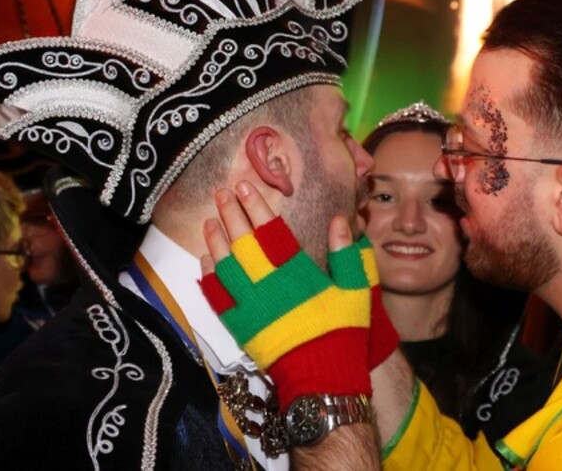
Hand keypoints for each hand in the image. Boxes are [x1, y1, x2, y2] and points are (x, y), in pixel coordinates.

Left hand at [198, 182, 372, 409]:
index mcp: (296, 272)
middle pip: (242, 242)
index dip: (256, 205)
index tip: (244, 185)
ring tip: (209, 220)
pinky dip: (208, 277)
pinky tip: (205, 261)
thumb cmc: (343, 331)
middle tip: (220, 193)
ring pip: (225, 266)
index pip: (270, 229)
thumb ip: (347, 253)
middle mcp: (268, 285)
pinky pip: (217, 297)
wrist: (323, 377)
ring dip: (215, 241)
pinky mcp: (240, 327)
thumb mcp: (356, 289)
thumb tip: (340, 219)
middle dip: (230, 214)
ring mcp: (250, 306)